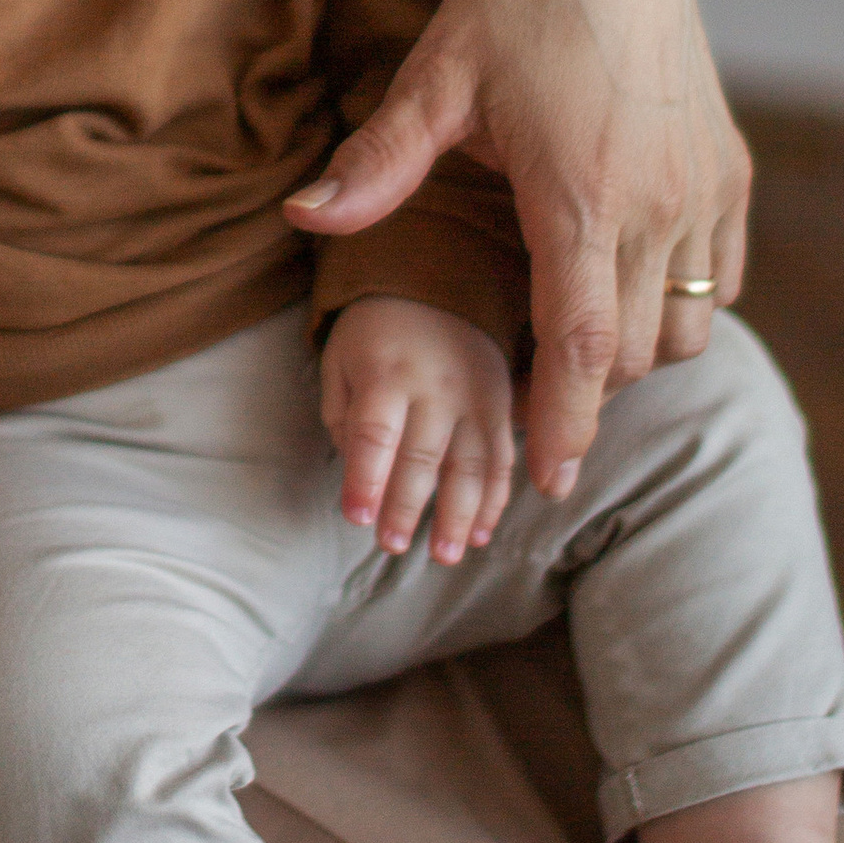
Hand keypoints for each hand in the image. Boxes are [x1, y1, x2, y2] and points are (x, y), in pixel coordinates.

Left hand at [291, 0, 749, 503]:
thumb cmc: (515, 0)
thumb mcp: (435, 77)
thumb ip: (377, 164)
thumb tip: (301, 220)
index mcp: (580, 194)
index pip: (584, 348)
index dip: (567, 425)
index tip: (549, 481)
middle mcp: (657, 203)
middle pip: (634, 353)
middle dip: (588, 396)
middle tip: (538, 412)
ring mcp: (704, 190)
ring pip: (685, 326)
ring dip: (636, 353)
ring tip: (577, 342)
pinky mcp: (732, 173)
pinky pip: (719, 281)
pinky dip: (682, 306)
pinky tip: (628, 287)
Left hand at [320, 295, 514, 564]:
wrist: (439, 286)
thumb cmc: (375, 335)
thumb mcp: (340, 361)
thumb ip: (343, 417)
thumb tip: (360, 474)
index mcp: (386, 373)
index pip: (374, 434)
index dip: (365, 479)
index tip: (356, 518)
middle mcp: (435, 386)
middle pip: (422, 456)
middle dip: (407, 507)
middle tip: (392, 546)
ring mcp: (475, 397)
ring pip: (471, 465)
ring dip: (459, 515)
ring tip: (445, 555)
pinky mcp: (502, 406)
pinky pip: (503, 459)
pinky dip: (495, 500)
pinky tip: (482, 532)